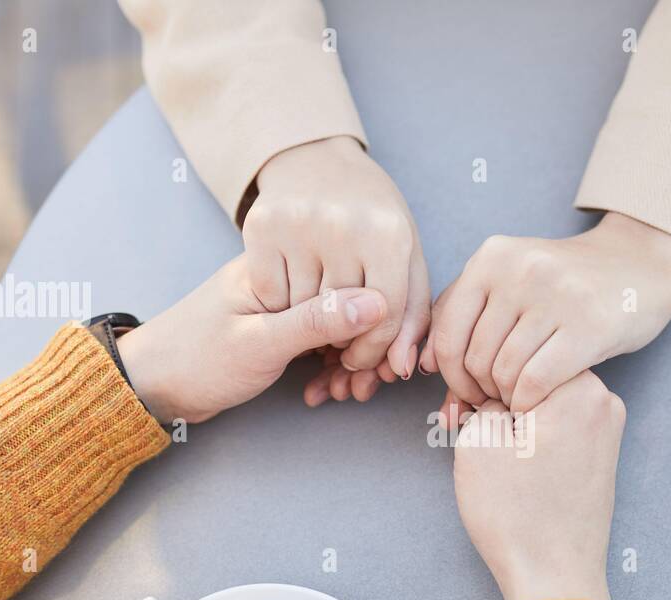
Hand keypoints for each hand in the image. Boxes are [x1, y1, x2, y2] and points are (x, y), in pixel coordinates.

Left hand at [116, 256, 385, 423]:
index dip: (375, 323)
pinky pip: (320, 342)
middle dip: (364, 350)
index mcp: (276, 266)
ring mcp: (282, 304)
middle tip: (359, 386)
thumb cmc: (194, 361)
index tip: (377, 362)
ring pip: (338, 328)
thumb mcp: (260, 344)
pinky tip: (324, 389)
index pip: (349, 281)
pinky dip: (328, 367)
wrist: (150, 385)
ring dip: (348, 363)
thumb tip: (378, 302)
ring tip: (342, 392)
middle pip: (350, 305)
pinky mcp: (279, 328)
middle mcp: (284, 278)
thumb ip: (317, 321)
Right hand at [244, 135, 428, 396]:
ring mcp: (299, 223)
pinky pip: (271, 294)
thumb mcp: (402, 256)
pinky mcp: (261, 224)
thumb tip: (399, 370)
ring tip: (315, 306)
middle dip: (339, 339)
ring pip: (303, 310)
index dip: (373, 350)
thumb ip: (409, 316)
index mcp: (389, 233)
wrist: (313, 158)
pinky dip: (279, 303)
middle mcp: (344, 225)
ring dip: (308, 322)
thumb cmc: (369, 219)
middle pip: (342, 317)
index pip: (385, 318)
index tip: (361, 357)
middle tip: (335, 334)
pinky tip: (291, 287)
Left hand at [423, 212, 670, 413]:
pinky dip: (530, 402)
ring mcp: (555, 296)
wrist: (641, 262)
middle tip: (498, 399)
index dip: (450, 375)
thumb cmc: (567, 285)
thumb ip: (465, 319)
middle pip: (475, 357)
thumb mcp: (511, 284)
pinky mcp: (588, 325)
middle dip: (480, 390)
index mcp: (492, 257)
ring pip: (504, 372)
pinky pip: (536, 382)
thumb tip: (419, 368)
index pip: (448, 333)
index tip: (467, 391)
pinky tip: (539, 401)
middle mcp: (519, 271)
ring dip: (508, 397)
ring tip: (520, 397)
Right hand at [452, 371, 625, 599]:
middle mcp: (604, 400)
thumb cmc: (518, 515)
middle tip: (458, 426)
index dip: (476, 378)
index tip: (459, 408)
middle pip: (531, 375)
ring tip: (481, 451)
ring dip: (508, 418)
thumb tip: (491, 395)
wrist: (554, 578)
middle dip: (493, 396)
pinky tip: (506, 463)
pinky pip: (557, 427)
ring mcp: (606, 429)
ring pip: (542, 402)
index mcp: (579, 386)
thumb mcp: (478, 441)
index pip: (513, 353)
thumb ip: (483, 398)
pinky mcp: (599, 455)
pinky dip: (529, 437)